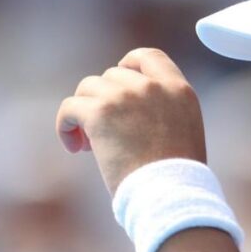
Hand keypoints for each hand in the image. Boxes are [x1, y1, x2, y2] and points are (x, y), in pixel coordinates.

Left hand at [56, 47, 205, 195]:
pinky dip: (66, 125)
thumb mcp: (184, 132)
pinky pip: (70, 107)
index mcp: (180, 90)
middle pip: (112, 75)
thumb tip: (128, 112)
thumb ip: (163, 111)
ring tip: (88, 144)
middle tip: (104, 133)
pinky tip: (74, 147)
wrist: (169, 195)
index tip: (118, 84)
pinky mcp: (100, 112)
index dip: (128, 65)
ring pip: (88, 88)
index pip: (149, 57)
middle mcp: (153, 87)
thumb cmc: (176, 178)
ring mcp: (125, 96)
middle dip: (104, 99)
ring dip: (85, 111)